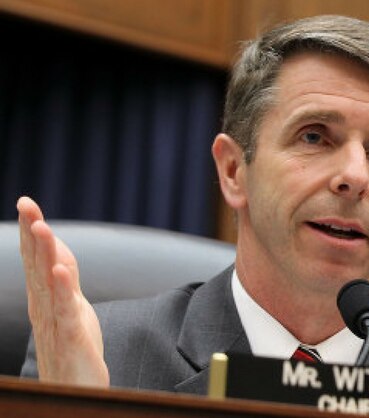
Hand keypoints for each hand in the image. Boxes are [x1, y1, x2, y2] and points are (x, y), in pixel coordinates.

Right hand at [17, 196, 108, 386]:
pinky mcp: (72, 337)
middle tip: (26, 205)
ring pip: (48, 283)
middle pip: (36, 264)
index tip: (26, 202)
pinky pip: (66, 311)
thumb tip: (57, 247)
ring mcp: (55, 321)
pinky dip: (62, 290)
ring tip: (41, 228)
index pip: (35, 258)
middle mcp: (44, 306)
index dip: (30, 230)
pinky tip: (60, 272)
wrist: (74, 388)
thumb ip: (64, 277)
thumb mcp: (70, 304)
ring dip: (44, 255)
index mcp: (44, 296)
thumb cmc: (72, 345)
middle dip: (32, 233)